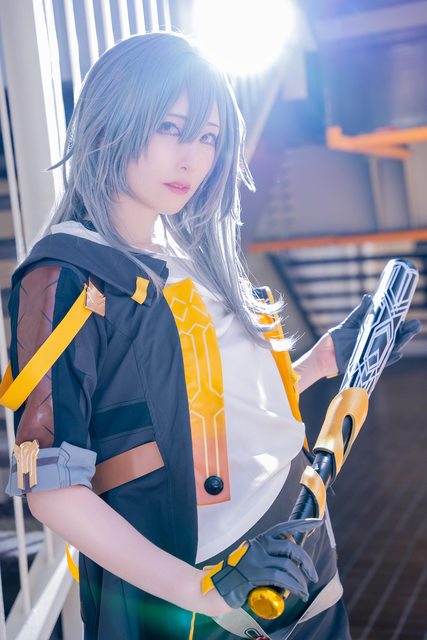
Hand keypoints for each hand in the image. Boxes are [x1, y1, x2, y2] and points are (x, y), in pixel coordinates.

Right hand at [204, 518, 321, 608]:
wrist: (217, 588)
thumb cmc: (238, 576)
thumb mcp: (253, 560)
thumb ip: (268, 556)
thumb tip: (291, 562)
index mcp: (260, 540)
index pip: (284, 528)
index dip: (301, 525)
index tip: (317, 522)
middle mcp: (259, 545)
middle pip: (291, 547)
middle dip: (306, 562)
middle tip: (312, 575)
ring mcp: (256, 558)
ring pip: (288, 564)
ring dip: (300, 580)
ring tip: (304, 591)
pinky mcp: (254, 573)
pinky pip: (280, 577)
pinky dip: (293, 585)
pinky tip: (298, 592)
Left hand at [328, 294, 420, 373]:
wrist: (323, 353)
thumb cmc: (336, 339)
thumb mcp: (350, 323)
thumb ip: (360, 312)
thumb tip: (369, 297)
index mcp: (372, 334)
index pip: (390, 329)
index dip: (400, 323)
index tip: (407, 316)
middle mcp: (374, 344)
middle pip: (395, 338)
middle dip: (406, 332)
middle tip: (416, 324)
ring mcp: (372, 354)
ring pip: (391, 348)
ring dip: (402, 342)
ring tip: (411, 333)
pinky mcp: (366, 363)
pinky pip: (381, 362)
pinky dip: (390, 358)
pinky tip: (399, 352)